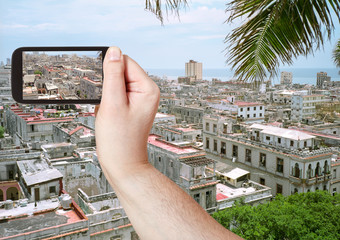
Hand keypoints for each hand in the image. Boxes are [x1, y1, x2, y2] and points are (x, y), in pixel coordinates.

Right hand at [95, 47, 159, 182]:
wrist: (123, 165)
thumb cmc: (120, 140)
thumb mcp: (112, 104)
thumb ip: (113, 75)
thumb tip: (113, 50)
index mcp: (148, 88)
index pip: (125, 62)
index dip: (109, 70)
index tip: (101, 86)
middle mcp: (146, 92)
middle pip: (120, 72)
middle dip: (107, 85)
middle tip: (106, 104)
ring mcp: (138, 100)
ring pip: (115, 85)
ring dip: (106, 96)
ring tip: (109, 113)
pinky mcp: (131, 107)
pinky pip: (114, 96)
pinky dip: (106, 103)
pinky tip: (108, 117)